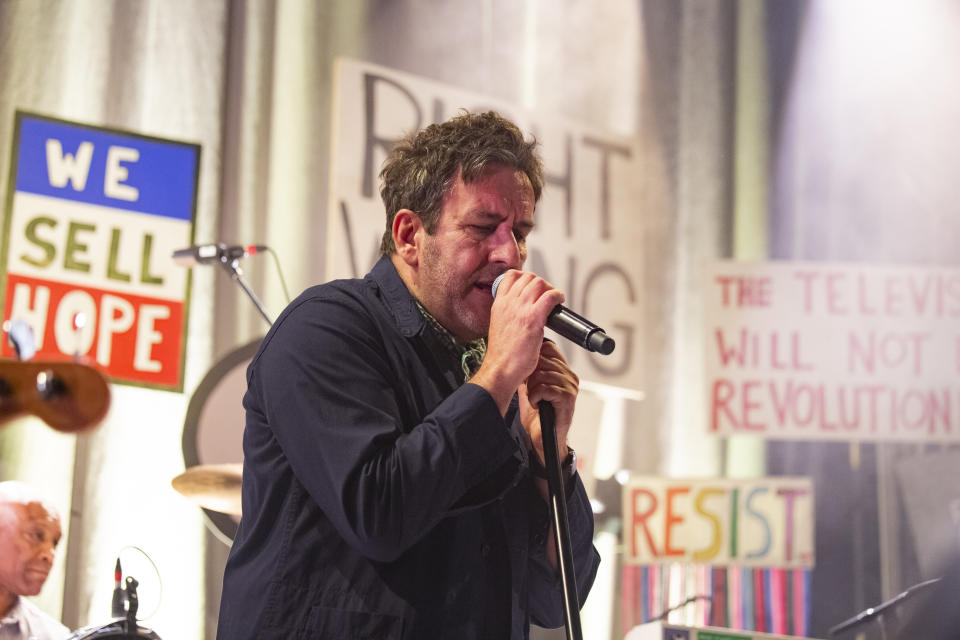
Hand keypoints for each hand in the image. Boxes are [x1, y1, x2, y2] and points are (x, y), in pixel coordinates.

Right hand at [471, 270, 563, 413]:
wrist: (501, 368)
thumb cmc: (502, 353)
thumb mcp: (499, 325)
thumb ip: (509, 313)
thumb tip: (523, 309)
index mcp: (499, 304)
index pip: (511, 276)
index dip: (525, 277)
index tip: (533, 286)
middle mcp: (508, 303)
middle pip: (528, 277)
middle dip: (541, 283)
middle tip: (546, 294)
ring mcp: (520, 309)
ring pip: (539, 283)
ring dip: (550, 288)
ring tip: (554, 298)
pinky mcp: (533, 319)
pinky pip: (550, 297)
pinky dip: (558, 296)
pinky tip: (559, 302)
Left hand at [518, 340, 578, 464]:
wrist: (541, 437)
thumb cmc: (537, 414)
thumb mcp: (531, 385)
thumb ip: (531, 368)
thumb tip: (521, 353)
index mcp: (564, 370)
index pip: (549, 348)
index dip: (534, 359)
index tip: (530, 376)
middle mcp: (570, 376)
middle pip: (542, 360)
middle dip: (530, 377)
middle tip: (533, 392)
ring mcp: (570, 386)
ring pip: (541, 374)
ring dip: (532, 389)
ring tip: (536, 400)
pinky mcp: (567, 398)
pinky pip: (543, 388)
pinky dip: (534, 397)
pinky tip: (537, 405)